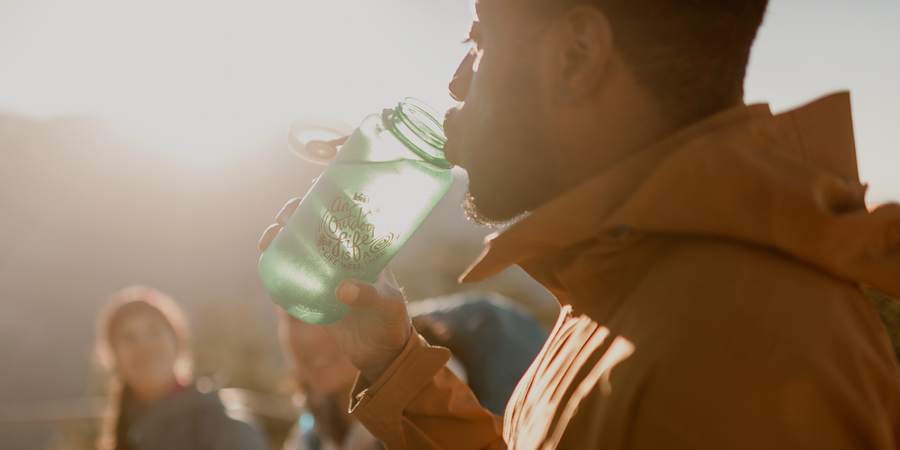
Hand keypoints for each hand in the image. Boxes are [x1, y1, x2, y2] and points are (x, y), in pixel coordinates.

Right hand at [258, 198, 411, 382]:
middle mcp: (341, 258)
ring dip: (277, 240)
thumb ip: (369, 296)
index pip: (344, 216)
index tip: (312, 186)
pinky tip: (269, 276)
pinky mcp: (312, 296)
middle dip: (291, 216)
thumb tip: (342, 288)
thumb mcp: (388, 305)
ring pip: (295, 249)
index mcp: (364, 251)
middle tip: (281, 220)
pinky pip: (289, 280)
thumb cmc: (392, 322)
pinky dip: (275, 275)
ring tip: (267, 242)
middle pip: (311, 227)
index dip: (327, 198)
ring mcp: (325, 276)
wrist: (381, 355)